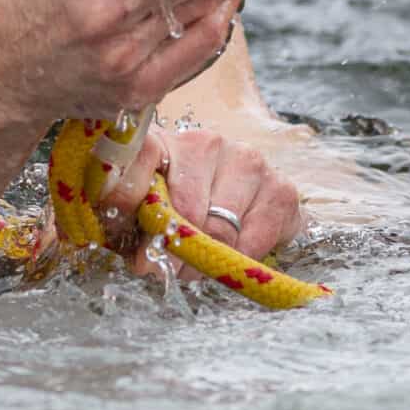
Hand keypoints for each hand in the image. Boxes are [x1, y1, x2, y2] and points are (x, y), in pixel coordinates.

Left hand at [115, 127, 302, 262]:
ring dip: (206, 258)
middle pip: (188, 209)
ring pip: (222, 228)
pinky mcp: (282, 190)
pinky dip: (238, 259)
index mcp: (167, 140)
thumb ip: (131, 220)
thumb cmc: (179, 203)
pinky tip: (229, 254)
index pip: (143, 156)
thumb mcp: (144, 206)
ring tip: (194, 266)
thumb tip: (143, 260)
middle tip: (166, 268)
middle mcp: (211, 143)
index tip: (127, 238)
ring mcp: (250, 162)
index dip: (129, 200)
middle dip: (175, 250)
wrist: (235, 196)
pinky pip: (254, 241)